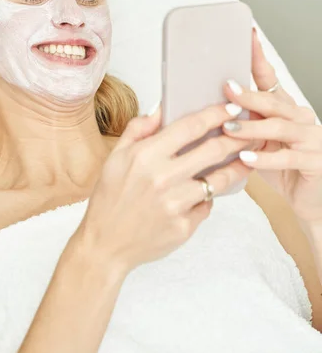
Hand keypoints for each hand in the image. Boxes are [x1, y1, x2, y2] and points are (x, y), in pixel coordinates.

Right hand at [76, 101, 254, 275]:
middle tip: (249, 131)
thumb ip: (139, 129)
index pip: (190, 127)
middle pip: (213, 150)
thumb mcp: (115, 157)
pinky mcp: (184, 226)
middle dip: (237, 137)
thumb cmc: (109, 198)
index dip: (216, 114)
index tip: (233, 108)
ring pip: (219, 180)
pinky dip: (208, 197)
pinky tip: (206, 192)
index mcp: (145, 155)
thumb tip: (162, 108)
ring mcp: (176, 204)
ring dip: (237, 167)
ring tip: (246, 159)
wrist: (105, 244)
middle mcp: (163, 178)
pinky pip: (206, 205)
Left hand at [221, 27, 321, 223]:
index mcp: (284, 108)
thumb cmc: (282, 168)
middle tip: (227, 87)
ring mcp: (311, 138)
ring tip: (229, 128)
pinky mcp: (314, 161)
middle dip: (248, 94)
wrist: (312, 198)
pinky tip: (246, 158)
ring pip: (279, 127)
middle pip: (272, 101)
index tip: (247, 36)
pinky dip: (265, 158)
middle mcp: (299, 117)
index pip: (269, 78)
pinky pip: (287, 157)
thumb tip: (205, 112)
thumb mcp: (259, 142)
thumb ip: (242, 125)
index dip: (258, 57)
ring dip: (252, 127)